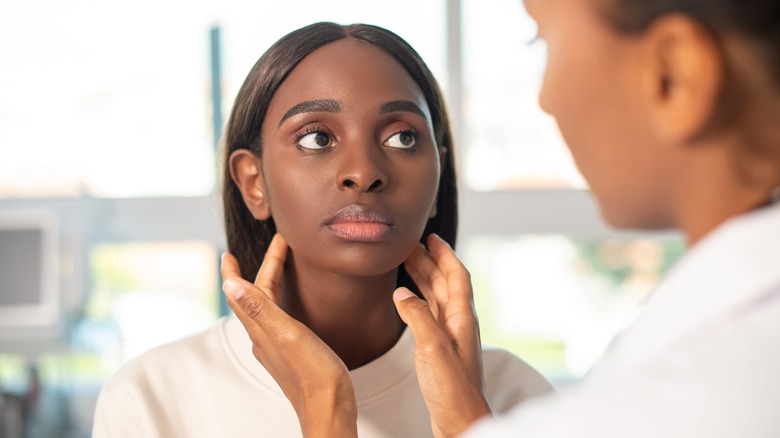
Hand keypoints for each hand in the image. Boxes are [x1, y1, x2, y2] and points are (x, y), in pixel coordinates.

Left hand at [221, 234, 357, 437]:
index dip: (235, 271)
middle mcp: (265, 337)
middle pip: (256, 296)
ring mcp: (277, 347)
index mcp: (262, 329)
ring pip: (267, 308)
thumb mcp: (286, 334)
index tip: (229, 254)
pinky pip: (279, 320)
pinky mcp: (291, 354)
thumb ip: (259, 308)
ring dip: (269, 284)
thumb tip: (229, 284)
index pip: (242, 293)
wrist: (329, 407)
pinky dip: (280, 303)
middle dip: (263, 269)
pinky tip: (289, 307)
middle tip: (274, 247)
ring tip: (276, 269)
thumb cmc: (313, 374)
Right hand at [393, 234, 491, 437]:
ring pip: (437, 297)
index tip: (431, 237)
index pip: (457, 275)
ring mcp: (450, 336)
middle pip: (445, 283)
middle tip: (410, 246)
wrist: (459, 419)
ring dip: (423, 278)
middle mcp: (459, 323)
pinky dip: (418, 301)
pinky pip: (430, 314)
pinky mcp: (440, 349)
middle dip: (429, 262)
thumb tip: (401, 294)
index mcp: (463, 317)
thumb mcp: (432, 346)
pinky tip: (407, 300)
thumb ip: (417, 316)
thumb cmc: (452, 388)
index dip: (445, 254)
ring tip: (407, 263)